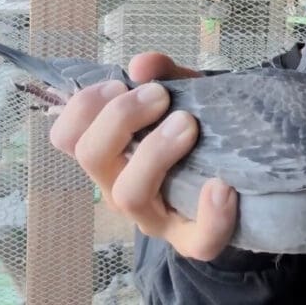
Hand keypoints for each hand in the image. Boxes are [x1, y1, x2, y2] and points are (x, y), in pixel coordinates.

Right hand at [47, 53, 237, 260]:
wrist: (239, 178)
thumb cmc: (196, 134)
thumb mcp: (183, 96)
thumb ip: (165, 75)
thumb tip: (142, 64)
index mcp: (109, 155)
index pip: (67, 137)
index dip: (84, 106)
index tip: (120, 84)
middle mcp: (120, 188)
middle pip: (91, 157)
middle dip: (121, 116)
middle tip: (160, 96)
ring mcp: (154, 219)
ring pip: (130, 195)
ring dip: (155, 152)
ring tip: (188, 124)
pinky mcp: (194, 241)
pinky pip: (197, 241)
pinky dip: (210, 214)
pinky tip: (222, 186)